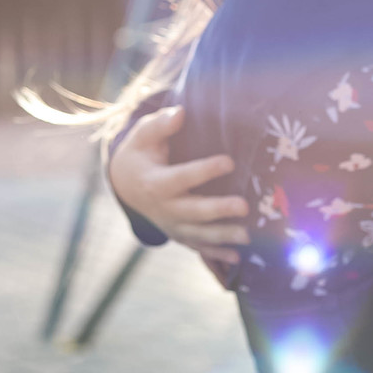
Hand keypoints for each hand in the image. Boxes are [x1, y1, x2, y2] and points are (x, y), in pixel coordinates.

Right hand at [108, 104, 249, 265]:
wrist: (125, 183)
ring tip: (247, 236)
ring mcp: (171, 225)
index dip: (204, 170)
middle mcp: (163, 208)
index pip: (181, 177)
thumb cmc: (141, 152)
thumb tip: (180, 113)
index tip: (230, 161)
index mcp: (155, 182)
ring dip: (223, 236)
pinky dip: (216, 255)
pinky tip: (237, 259)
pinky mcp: (178, 234)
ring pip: (198, 234)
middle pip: (193, 211)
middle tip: (244, 206)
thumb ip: (160, 124)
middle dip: (218, 210)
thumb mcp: (144, 135)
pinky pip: (197, 247)